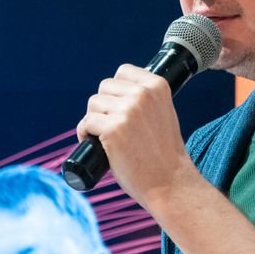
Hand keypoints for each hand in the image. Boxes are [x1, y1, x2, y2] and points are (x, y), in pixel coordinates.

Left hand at [77, 63, 197, 207]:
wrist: (169, 182)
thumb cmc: (163, 153)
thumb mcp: (163, 113)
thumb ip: (145, 100)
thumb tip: (116, 94)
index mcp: (158, 86)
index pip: (123, 71)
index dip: (116, 89)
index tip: (119, 106)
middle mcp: (143, 94)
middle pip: (105, 87)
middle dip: (104, 105)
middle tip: (111, 125)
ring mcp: (127, 110)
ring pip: (93, 103)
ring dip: (94, 119)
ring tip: (104, 136)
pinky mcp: (113, 129)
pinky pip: (86, 123)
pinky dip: (85, 133)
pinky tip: (95, 144)